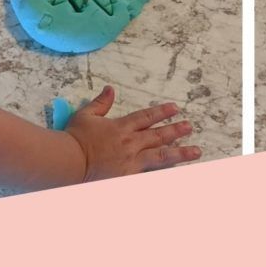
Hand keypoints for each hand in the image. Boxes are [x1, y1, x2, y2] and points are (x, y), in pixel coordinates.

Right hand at [65, 86, 200, 181]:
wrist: (70, 162)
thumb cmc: (75, 138)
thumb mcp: (85, 115)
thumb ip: (100, 103)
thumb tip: (110, 89)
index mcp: (121, 127)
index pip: (146, 117)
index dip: (162, 112)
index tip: (175, 108)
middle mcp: (130, 143)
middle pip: (158, 136)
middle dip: (176, 130)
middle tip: (190, 127)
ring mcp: (131, 162)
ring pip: (161, 156)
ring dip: (180, 153)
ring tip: (195, 151)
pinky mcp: (128, 177)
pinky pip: (150, 175)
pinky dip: (163, 174)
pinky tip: (176, 174)